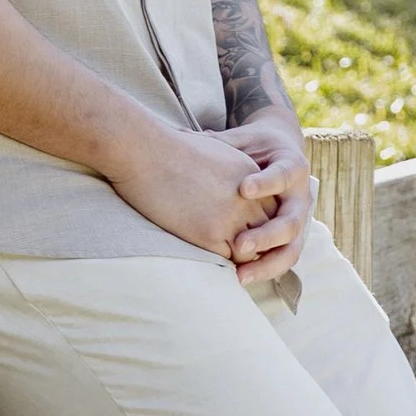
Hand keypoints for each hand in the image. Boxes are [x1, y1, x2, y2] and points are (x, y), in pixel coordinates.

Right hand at [107, 115, 287, 258]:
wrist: (145, 150)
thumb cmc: (166, 149)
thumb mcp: (210, 152)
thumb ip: (226, 172)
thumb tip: (220, 186)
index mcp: (250, 176)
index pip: (270, 210)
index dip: (257, 225)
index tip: (244, 234)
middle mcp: (248, 198)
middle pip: (267, 232)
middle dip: (256, 246)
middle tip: (242, 258)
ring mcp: (231, 216)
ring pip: (251, 252)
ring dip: (242, 261)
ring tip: (230, 266)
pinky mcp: (210, 233)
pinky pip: (229, 260)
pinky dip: (224, 266)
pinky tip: (212, 264)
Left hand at [224, 109, 311, 286]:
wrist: (281, 154)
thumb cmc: (255, 145)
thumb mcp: (241, 140)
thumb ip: (219, 143)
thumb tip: (181, 135)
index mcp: (293, 166)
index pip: (284, 176)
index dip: (265, 184)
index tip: (242, 189)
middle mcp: (301, 197)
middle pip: (291, 222)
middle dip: (266, 235)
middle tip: (239, 243)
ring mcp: (298, 221)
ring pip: (291, 249)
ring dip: (267, 264)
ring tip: (240, 275)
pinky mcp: (291, 238)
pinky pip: (283, 259)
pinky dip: (265, 270)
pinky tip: (241, 278)